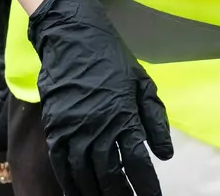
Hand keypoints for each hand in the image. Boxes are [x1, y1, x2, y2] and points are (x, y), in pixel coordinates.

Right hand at [27, 0, 172, 194]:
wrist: (72, 39)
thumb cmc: (113, 60)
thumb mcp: (143, 85)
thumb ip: (155, 121)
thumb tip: (164, 154)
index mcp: (124, 116)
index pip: (137, 161)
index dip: (145, 184)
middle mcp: (97, 127)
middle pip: (109, 174)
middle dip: (120, 194)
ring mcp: (72, 129)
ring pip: (83, 174)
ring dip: (95, 193)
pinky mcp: (55, 128)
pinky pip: (61, 164)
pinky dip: (69, 183)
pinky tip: (77, 193)